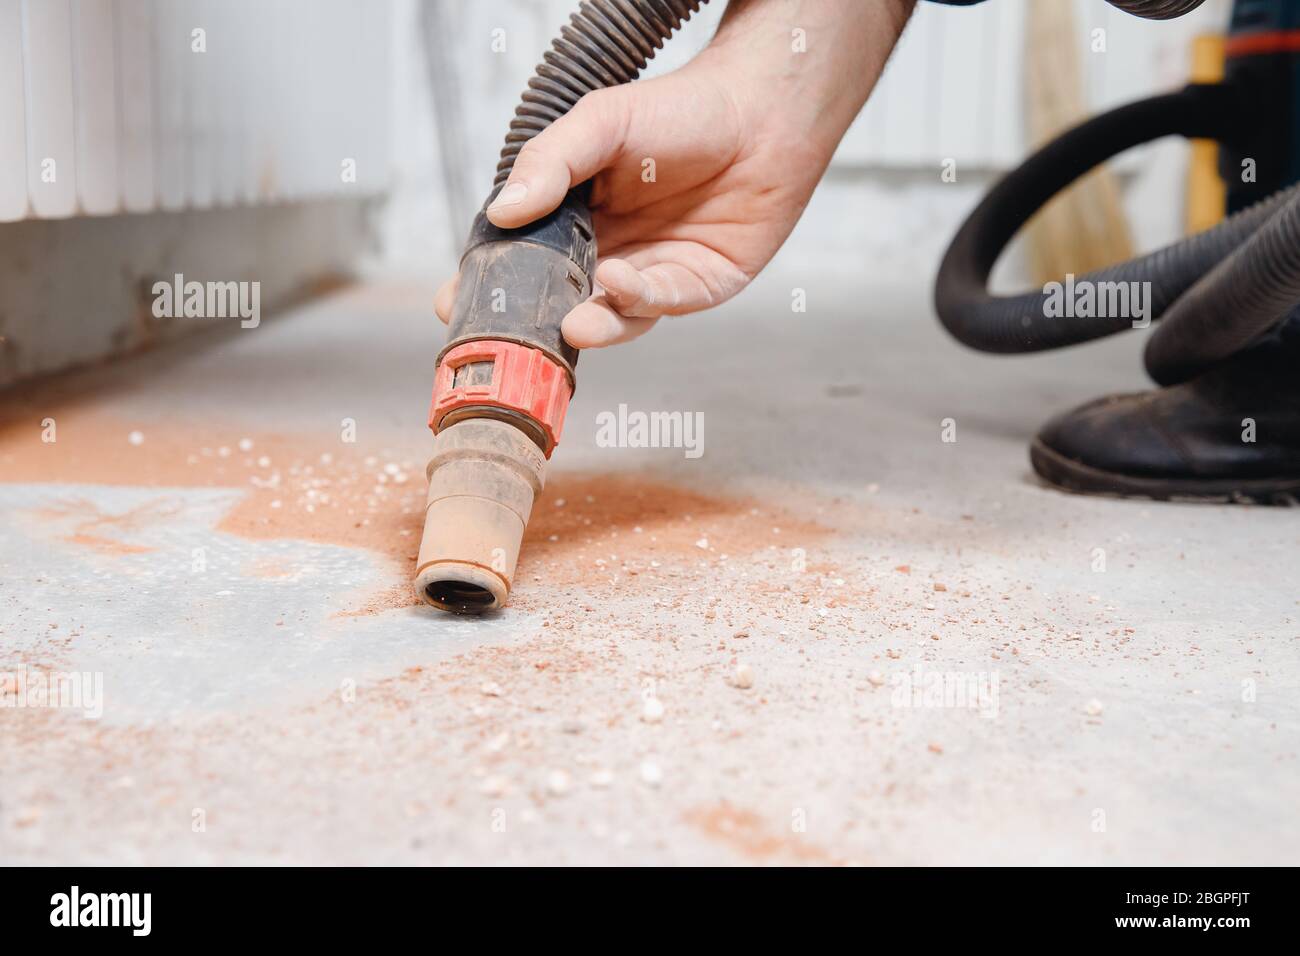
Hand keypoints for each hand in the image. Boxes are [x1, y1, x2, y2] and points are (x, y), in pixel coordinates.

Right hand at [435, 0, 914, 347]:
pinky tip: (622, 280)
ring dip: (591, 324)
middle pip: (561, 299)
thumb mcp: (601, 123)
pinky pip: (663, 303)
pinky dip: (639, 299)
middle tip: (509, 335)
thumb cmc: (682, 108)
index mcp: (576, 217)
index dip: (492, 283)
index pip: (523, 258)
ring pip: (612, 315)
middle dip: (535, 323)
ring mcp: (653, 274)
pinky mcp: (698, 286)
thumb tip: (503, 212)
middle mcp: (610, 251)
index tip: (452, 302)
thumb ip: (550, 164)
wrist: (764, 108)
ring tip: (574, 323)